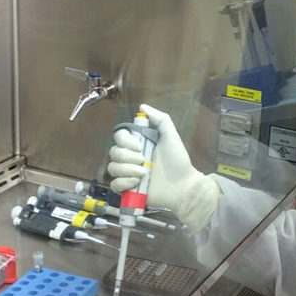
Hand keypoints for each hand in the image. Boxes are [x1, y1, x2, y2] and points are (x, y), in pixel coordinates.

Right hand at [108, 104, 220, 230]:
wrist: (182, 185)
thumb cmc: (177, 160)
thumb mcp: (171, 136)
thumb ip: (160, 119)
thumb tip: (143, 106)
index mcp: (138, 144)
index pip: (119, 136)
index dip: (125, 141)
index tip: (139, 146)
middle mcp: (130, 157)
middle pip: (113, 152)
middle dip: (128, 157)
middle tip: (144, 161)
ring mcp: (127, 174)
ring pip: (112, 168)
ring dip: (128, 170)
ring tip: (144, 174)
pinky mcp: (127, 189)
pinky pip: (114, 184)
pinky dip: (124, 183)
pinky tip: (137, 183)